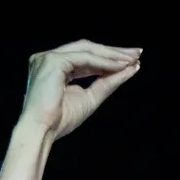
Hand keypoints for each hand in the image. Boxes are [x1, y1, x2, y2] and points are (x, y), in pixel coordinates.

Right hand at [17, 39, 141, 139]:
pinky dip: (104, 62)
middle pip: (87, 48)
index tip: (131, 60)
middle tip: (137, 53)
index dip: (109, 57)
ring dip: (112, 55)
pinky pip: (84, 58)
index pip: (85, 56)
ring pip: (87, 50)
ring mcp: (48, 57)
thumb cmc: (60, 120)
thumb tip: (131, 68)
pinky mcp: (52, 61)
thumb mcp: (90, 98)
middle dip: (113, 51)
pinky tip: (120, 66)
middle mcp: (48, 58)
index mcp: (55, 67)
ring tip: (131, 60)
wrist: (42, 130)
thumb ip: (109, 82)